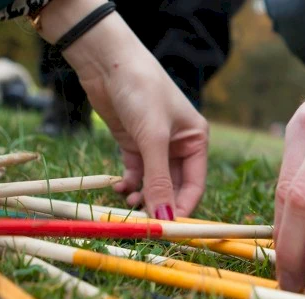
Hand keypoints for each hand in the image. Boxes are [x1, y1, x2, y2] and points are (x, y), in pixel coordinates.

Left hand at [36, 0, 207, 217]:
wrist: (108, 63)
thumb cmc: (141, 91)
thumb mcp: (153, 138)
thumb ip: (159, 179)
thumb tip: (164, 219)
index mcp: (196, 140)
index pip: (195, 185)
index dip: (182, 208)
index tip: (167, 230)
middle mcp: (179, 146)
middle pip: (173, 188)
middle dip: (159, 205)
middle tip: (143, 223)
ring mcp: (154, 146)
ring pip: (152, 184)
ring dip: (142, 197)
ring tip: (127, 202)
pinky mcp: (132, 144)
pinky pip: (135, 174)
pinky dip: (128, 184)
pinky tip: (118, 187)